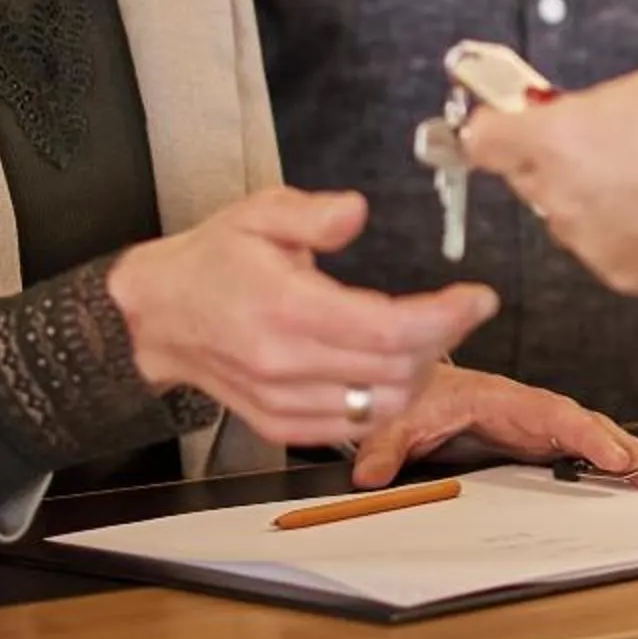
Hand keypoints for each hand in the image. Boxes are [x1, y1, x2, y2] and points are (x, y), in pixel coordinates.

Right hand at [107, 187, 496, 447]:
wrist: (157, 316)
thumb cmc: (213, 261)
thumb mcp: (258, 212)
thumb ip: (312, 212)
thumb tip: (357, 211)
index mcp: (285, 309)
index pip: (387, 329)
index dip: (446, 317)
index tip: (480, 298)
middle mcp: (284, 364)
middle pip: (395, 371)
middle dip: (442, 339)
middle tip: (456, 309)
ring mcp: (282, 402)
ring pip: (382, 406)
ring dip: (419, 373)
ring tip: (425, 336)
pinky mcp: (281, 425)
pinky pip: (354, 427)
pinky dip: (386, 401)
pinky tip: (392, 368)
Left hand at [344, 365, 637, 488]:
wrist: (417, 385)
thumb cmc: (418, 393)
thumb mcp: (400, 415)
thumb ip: (388, 443)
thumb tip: (371, 474)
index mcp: (507, 399)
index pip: (557, 416)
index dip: (589, 437)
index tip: (617, 458)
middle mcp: (535, 411)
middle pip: (592, 427)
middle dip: (632, 450)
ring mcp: (544, 427)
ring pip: (599, 439)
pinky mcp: (544, 443)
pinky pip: (589, 451)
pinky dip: (624, 461)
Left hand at [457, 69, 637, 295]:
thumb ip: (589, 107)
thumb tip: (571, 115)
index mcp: (557, 142)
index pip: (482, 139)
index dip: (494, 126)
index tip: (501, 120)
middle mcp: (561, 197)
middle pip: (529, 177)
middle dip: (555, 159)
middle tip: (601, 143)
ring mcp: (587, 241)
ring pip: (569, 214)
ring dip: (594, 197)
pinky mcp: (618, 273)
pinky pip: (604, 245)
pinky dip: (624, 230)